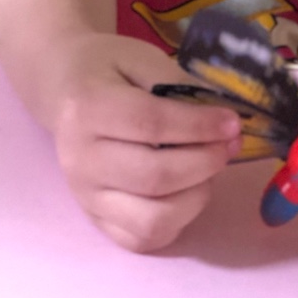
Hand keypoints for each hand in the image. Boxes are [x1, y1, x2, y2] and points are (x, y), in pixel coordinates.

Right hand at [49, 33, 240, 251]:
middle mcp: (81, 161)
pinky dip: (176, 221)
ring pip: (151, 220)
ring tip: (210, 168)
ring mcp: (86, 196)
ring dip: (195, 196)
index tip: (232, 123)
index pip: (151, 125)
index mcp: (88, 109)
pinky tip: (189, 190)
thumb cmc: (108, 68)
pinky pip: (142, 239)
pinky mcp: (95, 220)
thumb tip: (222, 119)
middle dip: (205, 162)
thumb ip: (178, 85)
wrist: (65, 89)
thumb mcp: (142, 57)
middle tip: (230, 144)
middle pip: (154, 177)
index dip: (199, 126)